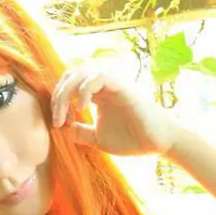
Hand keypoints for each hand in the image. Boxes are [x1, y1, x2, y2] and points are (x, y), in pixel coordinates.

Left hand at [49, 61, 177, 157]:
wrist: (158, 143)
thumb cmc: (132, 139)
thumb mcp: (97, 138)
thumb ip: (80, 132)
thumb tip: (61, 129)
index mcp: (97, 92)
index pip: (69, 84)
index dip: (57, 101)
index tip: (58, 124)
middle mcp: (104, 83)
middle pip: (71, 74)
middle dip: (58, 96)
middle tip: (57, 120)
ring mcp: (114, 82)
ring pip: (82, 71)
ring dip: (68, 91)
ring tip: (67, 114)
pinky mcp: (123, 86)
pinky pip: (99, 77)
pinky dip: (85, 90)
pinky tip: (82, 109)